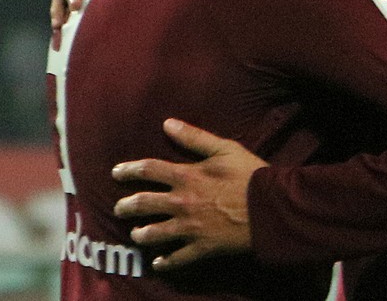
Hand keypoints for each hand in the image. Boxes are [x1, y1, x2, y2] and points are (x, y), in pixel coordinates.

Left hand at [112, 119, 268, 268]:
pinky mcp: (202, 248)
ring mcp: (190, 228)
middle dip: (126, 207)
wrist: (270, 207)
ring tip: (136, 235)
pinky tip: (158, 263)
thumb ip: (194, 137)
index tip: (116, 173)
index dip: (129, 170)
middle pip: (144, 204)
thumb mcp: (224, 148)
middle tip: (119, 209)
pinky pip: (177, 259)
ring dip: (141, 234)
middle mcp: (182, 203)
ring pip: (155, 234)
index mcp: (186, 176)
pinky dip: (166, 262)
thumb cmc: (249, 174)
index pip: (148, 170)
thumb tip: (167, 123)